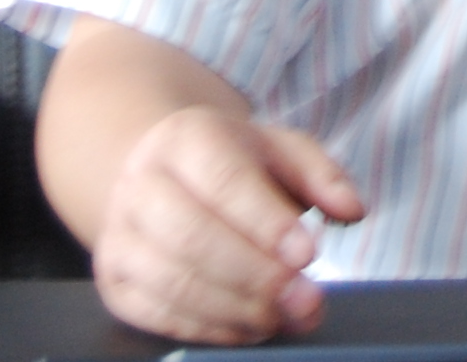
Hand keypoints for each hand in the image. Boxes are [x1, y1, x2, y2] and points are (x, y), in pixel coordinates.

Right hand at [93, 104, 368, 347]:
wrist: (159, 175)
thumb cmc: (231, 165)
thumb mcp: (280, 150)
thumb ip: (322, 175)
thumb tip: (352, 209)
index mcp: (187, 137)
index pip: (225, 181)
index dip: (266, 223)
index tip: (309, 255)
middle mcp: (143, 182)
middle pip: (192, 236)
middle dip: (256, 275)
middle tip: (307, 301)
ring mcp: (121, 234)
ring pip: (172, 280)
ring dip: (234, 309)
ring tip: (283, 318)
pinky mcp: (114, 280)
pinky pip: (157, 314)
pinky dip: (207, 329)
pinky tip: (248, 328)